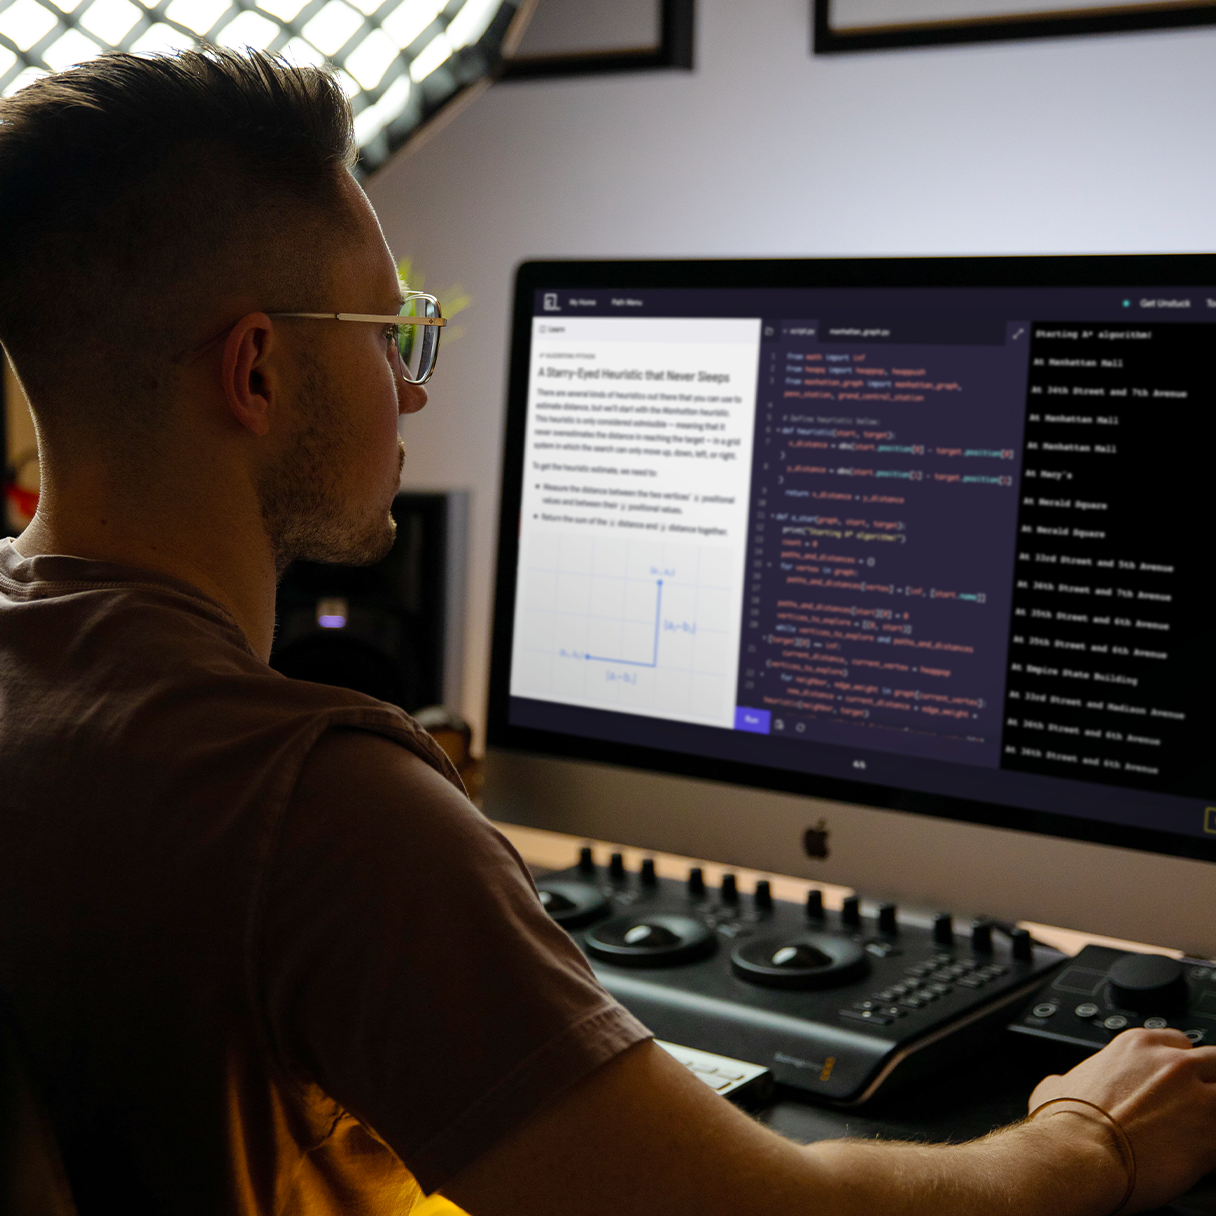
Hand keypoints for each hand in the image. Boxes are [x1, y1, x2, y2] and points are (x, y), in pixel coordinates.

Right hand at [1029, 1028, 1215, 1212]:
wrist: (1077, 1157)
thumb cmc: (1065, 1125)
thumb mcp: (1054, 1086)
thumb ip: (1067, 1079)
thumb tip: (1058, 1086)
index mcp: (1136, 1046)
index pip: (1179, 1042)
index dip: (1178, 1064)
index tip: (1174, 1083)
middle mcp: (1171, 1065)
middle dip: (1210, 1081)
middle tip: (1196, 1105)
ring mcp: (1196, 1098)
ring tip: (1202, 1129)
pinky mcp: (1212, 1137)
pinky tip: (1202, 1156)